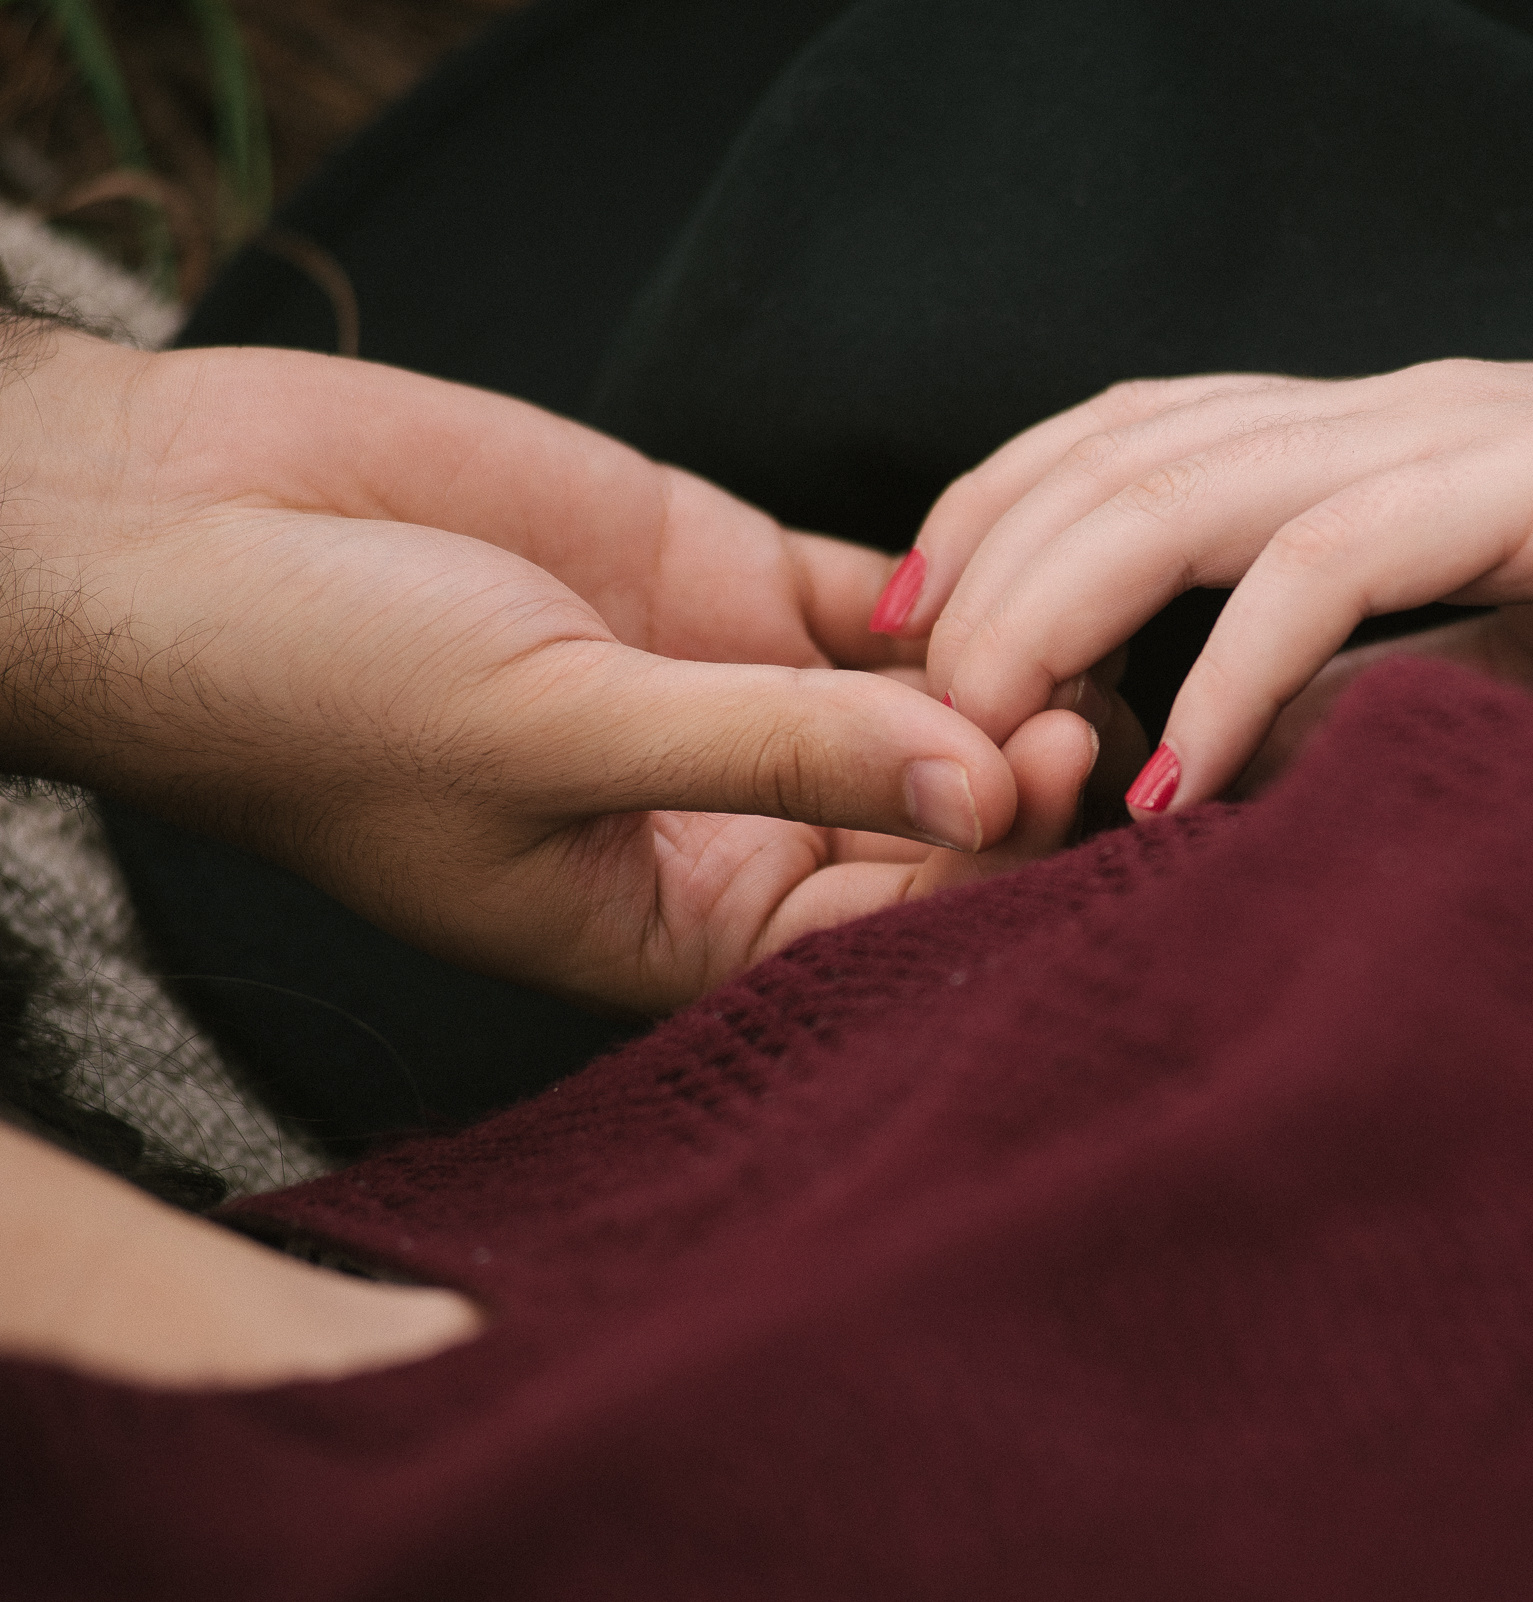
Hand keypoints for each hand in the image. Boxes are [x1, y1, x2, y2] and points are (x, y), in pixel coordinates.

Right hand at [0, 329, 1090, 1013]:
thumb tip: (984, 788)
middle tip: (1086, 714)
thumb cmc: (309, 684)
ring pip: (915, 708)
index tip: (1048, 792)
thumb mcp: (548, 734)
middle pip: (919, 826)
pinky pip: (870, 597)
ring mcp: (728, 694)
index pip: (872, 931)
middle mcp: (718, 822)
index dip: (973, 879)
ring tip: (1075, 635)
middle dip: (1010, 785)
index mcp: (663, 923)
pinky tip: (1000, 561)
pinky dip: (944, 585)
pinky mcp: (719, 576)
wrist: (167, 524)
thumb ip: (772, 751)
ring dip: (998, 677)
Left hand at [891, 357, 1532, 809]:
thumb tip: (1255, 756)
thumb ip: (1389, 682)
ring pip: (1193, 487)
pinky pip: (1343, 559)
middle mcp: (1392, 414)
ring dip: (1065, 610)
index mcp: (1375, 437)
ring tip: (993, 738)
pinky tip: (1183, 773)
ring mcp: (1462, 437)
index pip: (1130, 440)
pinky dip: (1240, 665)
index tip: (909, 639)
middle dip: (983, 574)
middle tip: (905, 711)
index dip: (995, 516)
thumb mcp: (1526, 654)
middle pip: (1119, 454)